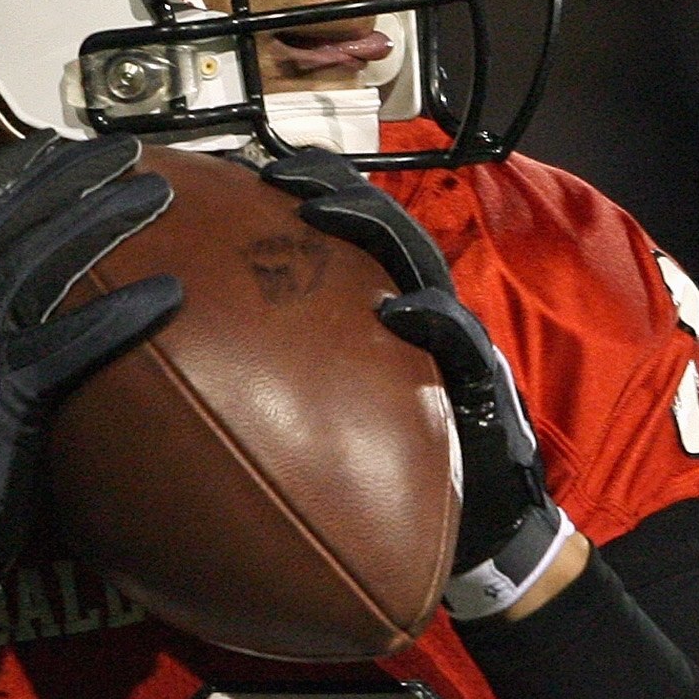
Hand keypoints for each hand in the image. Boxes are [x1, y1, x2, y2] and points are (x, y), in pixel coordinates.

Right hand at [0, 134, 180, 629]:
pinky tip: (169, 294)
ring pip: (40, 261)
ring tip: (157, 193)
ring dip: (102, 219)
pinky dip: (119, 312)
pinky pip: (71, 341)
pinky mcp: (7, 396)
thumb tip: (39, 327)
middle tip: (131, 152)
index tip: (62, 143)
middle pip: (13, 220)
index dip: (19, 173)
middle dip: (72, 175)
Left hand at [254, 146, 575, 620]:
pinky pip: (460, 340)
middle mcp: (427, 311)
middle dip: (334, 190)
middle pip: (386, 226)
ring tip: (320, 213)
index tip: (258, 171)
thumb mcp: (347, 416)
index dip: (317, 191)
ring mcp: (456, 341)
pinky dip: (432, 319)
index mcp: (396, 309)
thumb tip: (212, 369)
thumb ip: (303, 380)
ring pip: (418, 262)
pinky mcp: (481, 381)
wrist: (485, 526)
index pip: (358, 231)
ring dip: (371, 230)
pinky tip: (397, 311)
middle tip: (278, 175)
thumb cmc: (414, 468)